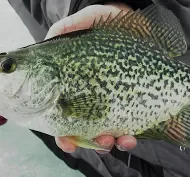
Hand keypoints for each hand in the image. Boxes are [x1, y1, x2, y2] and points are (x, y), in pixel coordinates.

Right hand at [45, 2, 136, 153]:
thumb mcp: (88, 20)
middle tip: (102, 140)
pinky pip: (133, 126)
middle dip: (93, 142)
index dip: (64, 134)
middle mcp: (94, 97)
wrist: (139, 22)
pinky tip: (131, 136)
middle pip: (88, 130)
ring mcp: (115, 102)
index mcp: (77, 85)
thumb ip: (66, 29)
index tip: (67, 142)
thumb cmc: (110, 22)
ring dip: (114, 143)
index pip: (64, 116)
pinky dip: (130, 137)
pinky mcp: (136, 102)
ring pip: (111, 133)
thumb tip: (50, 39)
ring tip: (121, 140)